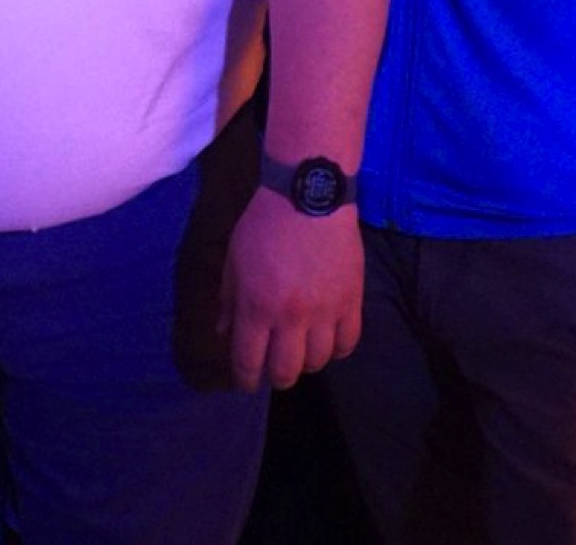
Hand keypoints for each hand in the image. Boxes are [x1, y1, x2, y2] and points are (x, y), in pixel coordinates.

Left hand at [217, 189, 361, 390]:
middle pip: (286, 372)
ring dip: (306, 362)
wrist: (308, 194)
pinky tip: (328, 340)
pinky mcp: (352, 300)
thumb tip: (223, 333)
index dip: (245, 379)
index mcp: (257, 307)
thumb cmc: (263, 224)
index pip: (249, 362)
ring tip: (301, 350)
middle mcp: (291, 317)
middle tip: (274, 368)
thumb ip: (228, 301)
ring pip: (318, 362)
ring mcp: (325, 311)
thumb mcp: (233, 260)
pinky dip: (337, 349)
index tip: (246, 381)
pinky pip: (348, 343)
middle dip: (276, 377)